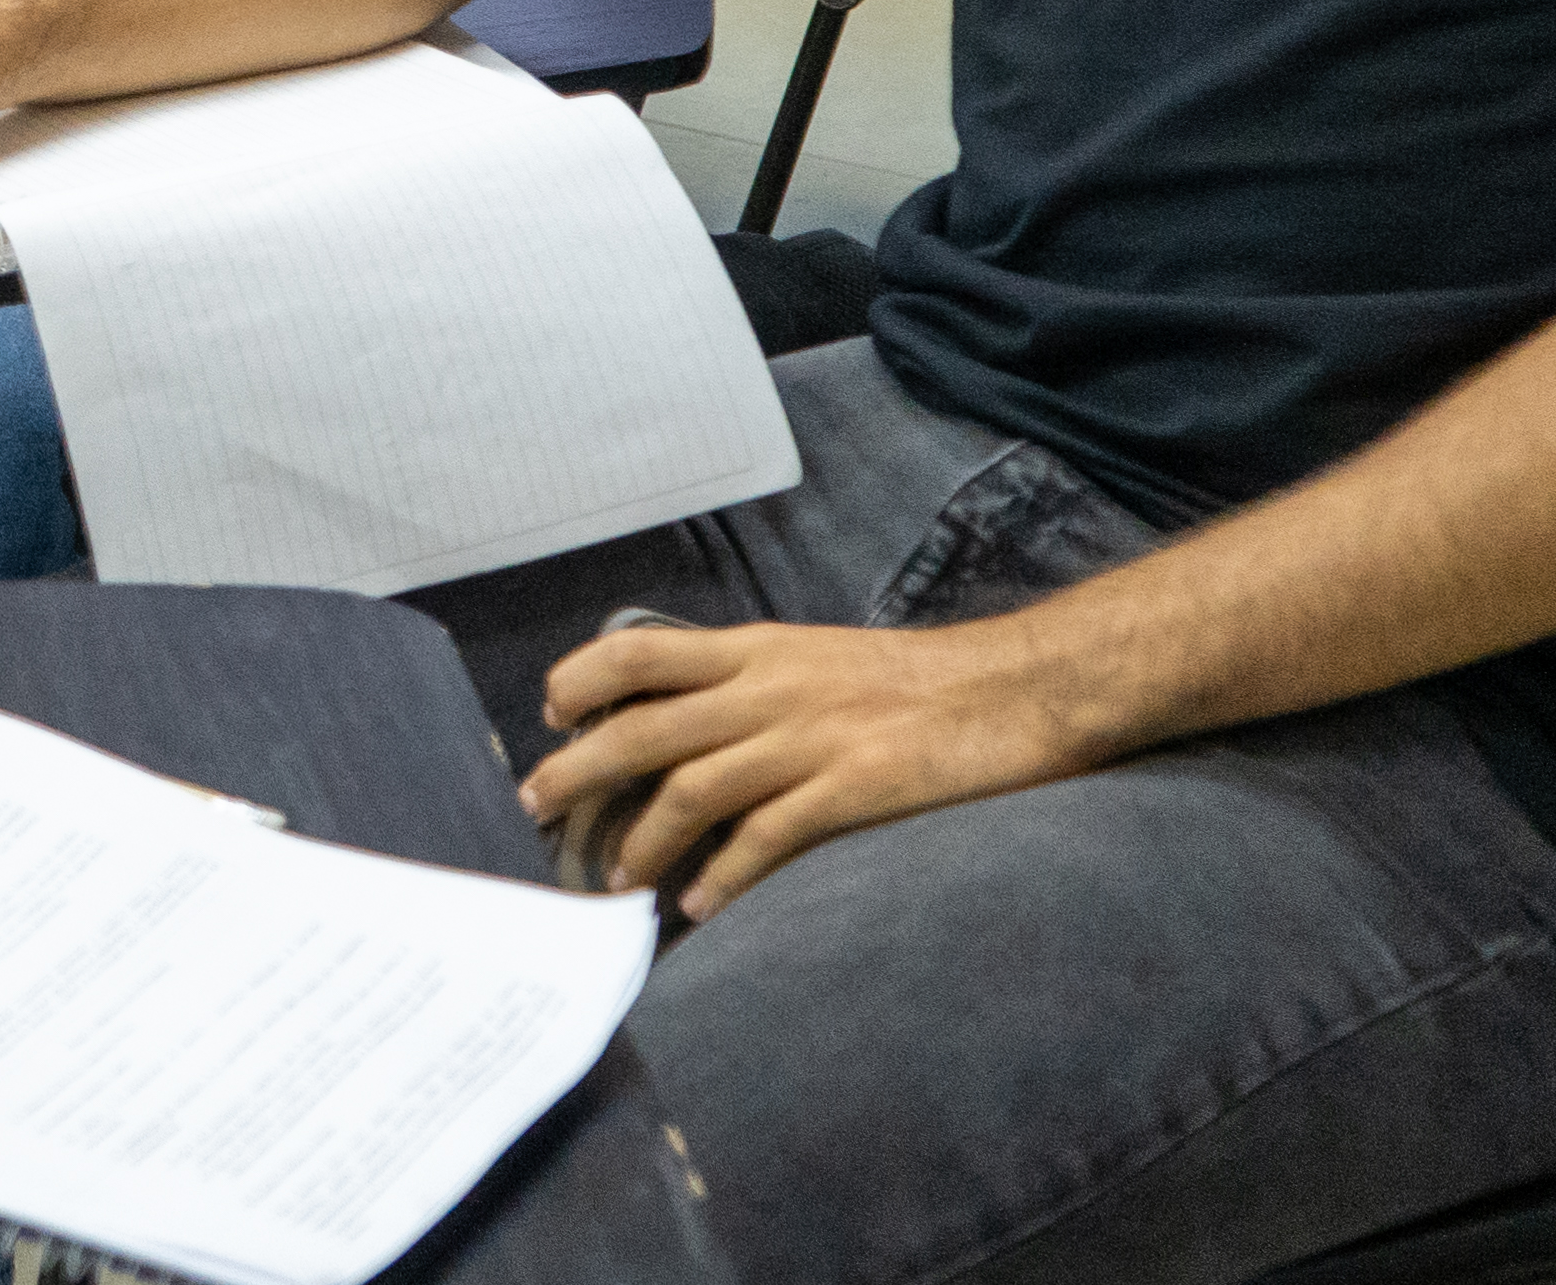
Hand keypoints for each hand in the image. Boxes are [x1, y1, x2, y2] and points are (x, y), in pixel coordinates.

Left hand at [514, 613, 1106, 919]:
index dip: (582, 680)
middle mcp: (773, 688)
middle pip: (644, 727)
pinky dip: (725, 876)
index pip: (639, 651)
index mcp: (759, 650)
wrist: (1020, 687)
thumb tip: (681, 719)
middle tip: (535, 808)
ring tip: (617, 879)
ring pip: (693, 787)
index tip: (550, 716)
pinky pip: (770, 838)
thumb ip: (752, 682)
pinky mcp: (858, 787)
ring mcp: (813, 738)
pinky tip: (700, 905)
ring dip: (643, 840)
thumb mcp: (817, 658)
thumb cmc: (919, 681)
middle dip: (578, 772)